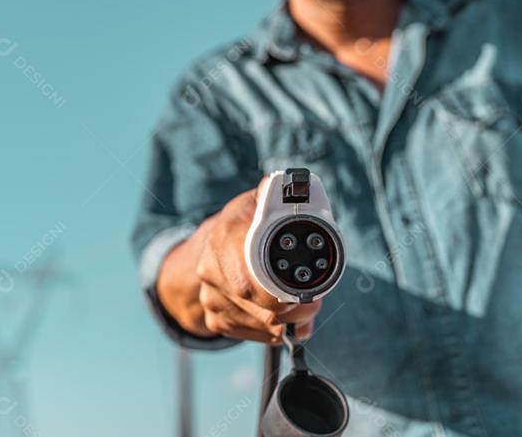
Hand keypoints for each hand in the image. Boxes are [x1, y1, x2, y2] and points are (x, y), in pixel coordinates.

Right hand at [157, 177, 321, 343]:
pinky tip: (285, 322)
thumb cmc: (241, 224)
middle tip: (314, 303)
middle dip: (297, 310)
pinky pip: (252, 335)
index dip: (281, 294)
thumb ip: (273, 195)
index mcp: (223, 239)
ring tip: (303, 309)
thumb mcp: (254, 203)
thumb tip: (290, 186)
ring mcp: (211, 298)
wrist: (207, 248)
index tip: (304, 295)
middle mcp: (210, 271)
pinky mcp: (214, 319)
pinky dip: (275, 333)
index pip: (252, 280)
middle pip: (263, 308)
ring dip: (291, 323)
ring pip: (262, 326)